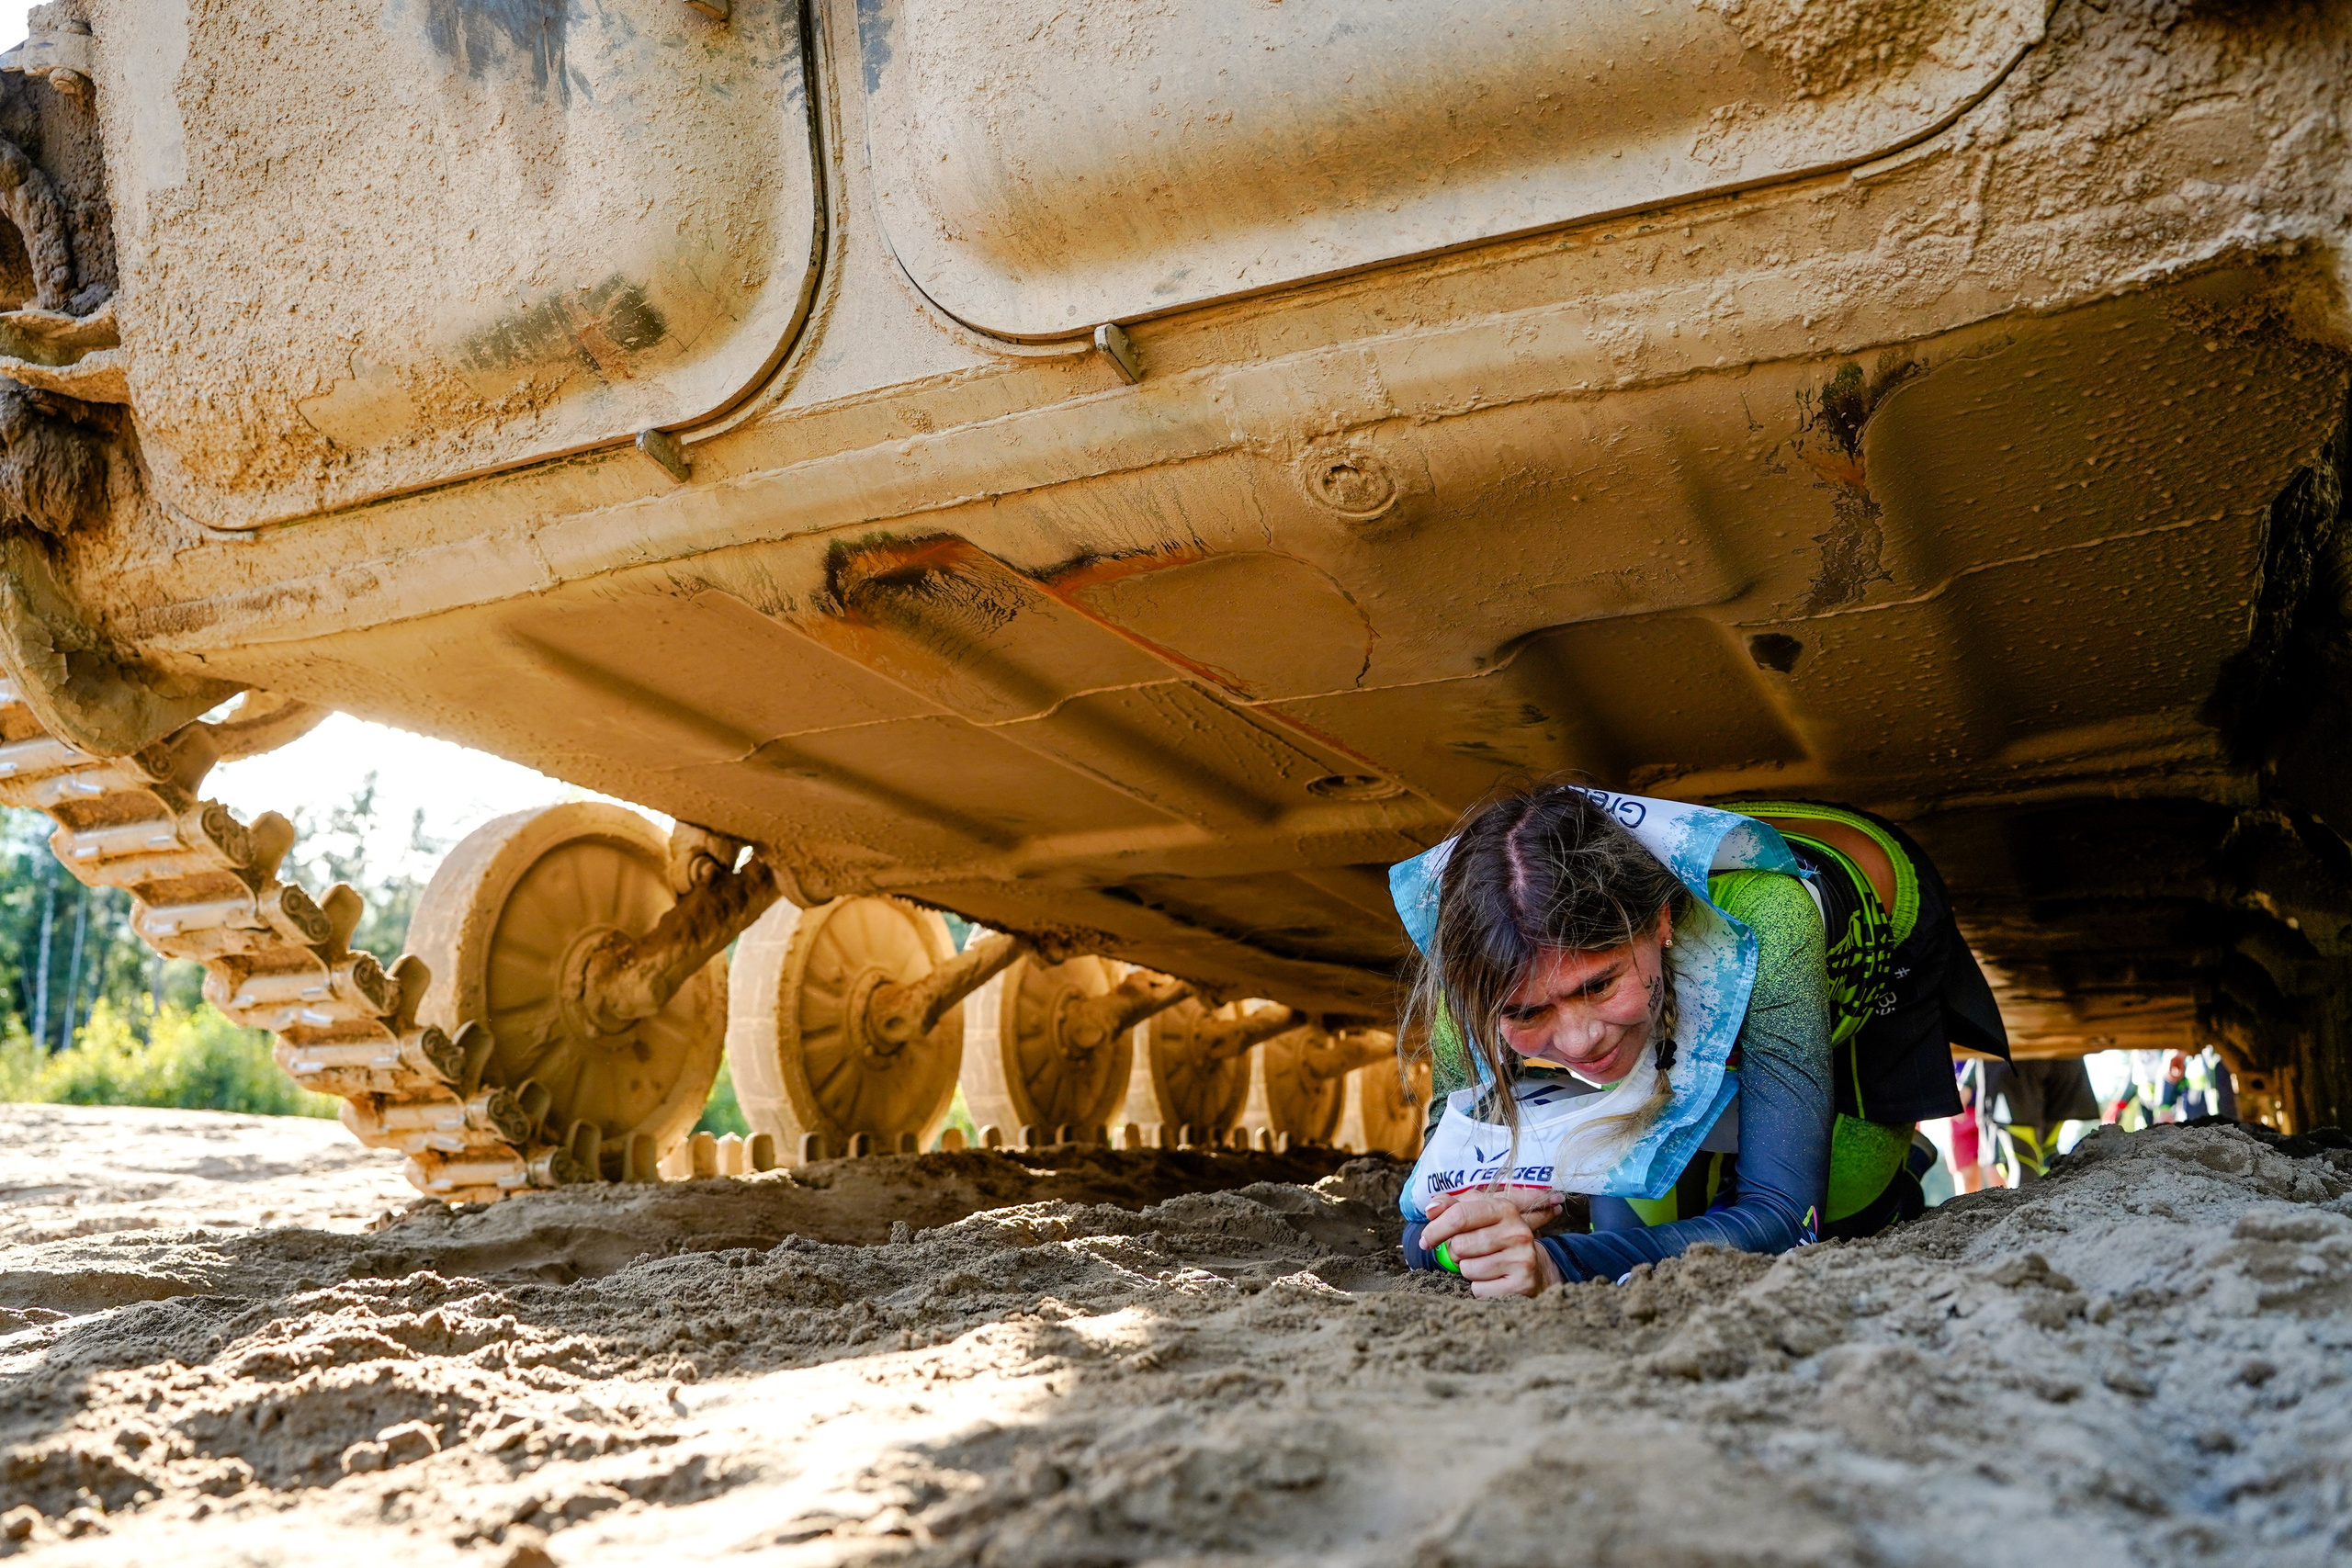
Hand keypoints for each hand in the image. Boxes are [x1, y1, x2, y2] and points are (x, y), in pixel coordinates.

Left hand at [1421, 1190, 1564, 1297]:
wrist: (1536, 1268)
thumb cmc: (1498, 1238)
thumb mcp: (1479, 1215)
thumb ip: (1452, 1206)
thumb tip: (1430, 1209)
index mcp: (1505, 1208)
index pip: (1459, 1215)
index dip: (1436, 1229)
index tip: (1425, 1240)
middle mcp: (1517, 1232)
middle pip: (1460, 1245)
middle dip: (1454, 1252)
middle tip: (1464, 1253)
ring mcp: (1522, 1259)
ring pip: (1467, 1268)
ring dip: (1468, 1269)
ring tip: (1484, 1265)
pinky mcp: (1522, 1285)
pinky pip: (1478, 1289)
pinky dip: (1479, 1287)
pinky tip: (1493, 1280)